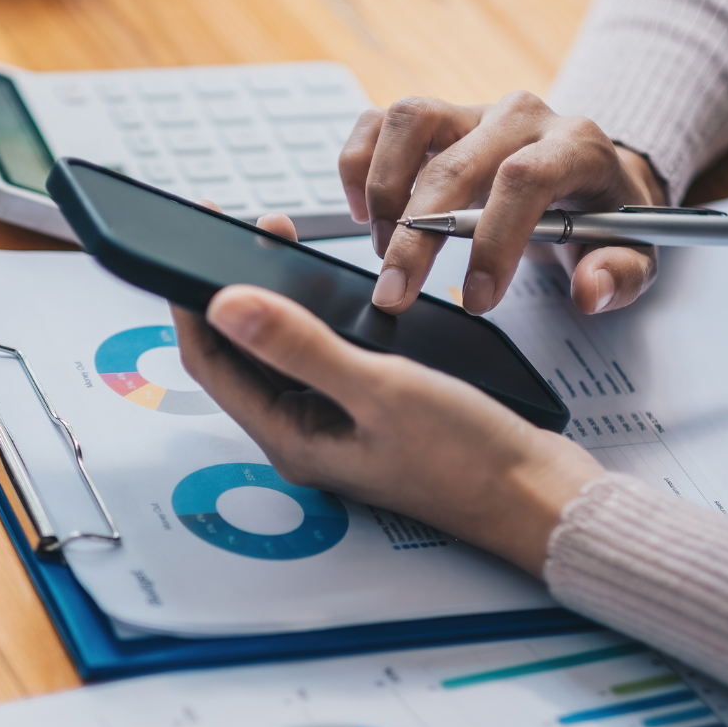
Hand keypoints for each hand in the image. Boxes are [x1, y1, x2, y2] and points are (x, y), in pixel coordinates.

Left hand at [174, 209, 602, 576]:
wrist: (539, 496)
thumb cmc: (469, 461)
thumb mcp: (380, 389)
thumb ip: (301, 345)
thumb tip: (226, 304)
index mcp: (291, 436)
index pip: (212, 362)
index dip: (191, 302)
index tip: (189, 244)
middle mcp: (305, 432)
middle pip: (242, 354)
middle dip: (234, 291)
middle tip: (248, 230)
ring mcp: (336, 423)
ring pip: (282, 352)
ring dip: (275, 300)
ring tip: (282, 245)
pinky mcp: (368, 412)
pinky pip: (322, 357)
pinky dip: (315, 317)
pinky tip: (332, 289)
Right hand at [339, 91, 664, 315]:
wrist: (591, 173)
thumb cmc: (604, 216)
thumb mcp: (634, 251)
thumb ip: (619, 274)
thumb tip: (588, 292)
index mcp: (576, 145)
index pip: (525, 179)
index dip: (493, 240)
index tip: (475, 299)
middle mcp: (520, 117)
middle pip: (455, 165)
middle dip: (415, 237)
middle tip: (395, 294)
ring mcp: (472, 111)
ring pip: (409, 121)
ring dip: (383, 192)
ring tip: (382, 247)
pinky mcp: (435, 118)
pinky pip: (379, 122)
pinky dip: (358, 164)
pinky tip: (362, 213)